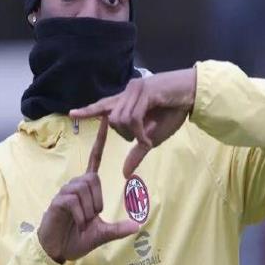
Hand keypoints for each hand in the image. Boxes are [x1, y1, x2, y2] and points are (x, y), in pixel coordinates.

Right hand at [37, 116, 138, 263]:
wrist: (57, 250)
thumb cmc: (77, 237)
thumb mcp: (102, 234)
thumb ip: (118, 229)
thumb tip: (137, 225)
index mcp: (87, 186)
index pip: (94, 158)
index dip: (100, 140)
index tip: (105, 119)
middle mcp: (76, 184)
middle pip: (93, 179)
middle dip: (97, 202)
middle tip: (90, 218)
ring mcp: (65, 192)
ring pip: (84, 190)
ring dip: (88, 210)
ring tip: (82, 221)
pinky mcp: (58, 201)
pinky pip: (74, 202)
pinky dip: (80, 216)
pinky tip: (76, 223)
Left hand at [69, 68, 195, 177]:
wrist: (192, 95)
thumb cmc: (173, 112)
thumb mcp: (152, 138)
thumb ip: (136, 152)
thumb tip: (125, 174)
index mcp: (127, 100)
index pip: (103, 105)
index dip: (88, 111)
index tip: (72, 114)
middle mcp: (127, 92)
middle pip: (112, 120)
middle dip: (125, 134)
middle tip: (143, 136)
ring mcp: (135, 90)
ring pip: (120, 119)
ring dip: (134, 133)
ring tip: (149, 133)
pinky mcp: (144, 91)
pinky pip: (133, 118)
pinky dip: (139, 131)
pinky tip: (149, 135)